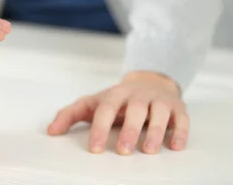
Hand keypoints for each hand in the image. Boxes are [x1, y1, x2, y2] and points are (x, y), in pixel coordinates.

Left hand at [47, 71, 188, 154]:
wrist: (150, 81)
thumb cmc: (118, 100)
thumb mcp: (94, 103)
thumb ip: (71, 115)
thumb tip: (50, 131)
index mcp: (116, 94)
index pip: (106, 108)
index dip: (100, 127)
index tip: (95, 149)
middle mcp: (138, 95)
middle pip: (134, 109)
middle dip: (129, 130)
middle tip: (123, 151)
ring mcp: (159, 100)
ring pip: (159, 112)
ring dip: (155, 131)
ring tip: (149, 150)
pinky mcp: (177, 108)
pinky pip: (181, 119)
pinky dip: (180, 132)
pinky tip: (176, 146)